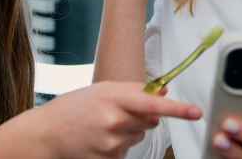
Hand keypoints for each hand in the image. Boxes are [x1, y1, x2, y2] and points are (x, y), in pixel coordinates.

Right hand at [33, 81, 201, 158]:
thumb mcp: (102, 90)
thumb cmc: (73, 108)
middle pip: (151, 120)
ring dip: (128, 132)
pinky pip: (127, 151)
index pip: (153, 103)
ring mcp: (112, 144)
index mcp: (113, 98)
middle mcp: (114, 121)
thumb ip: (134, 89)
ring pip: (139, 136)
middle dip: (142, 116)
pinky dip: (117, 146)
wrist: (46, 134)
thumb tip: (164, 90)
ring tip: (102, 127)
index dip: (177, 109)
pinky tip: (99, 140)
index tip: (195, 112)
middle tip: (116, 113)